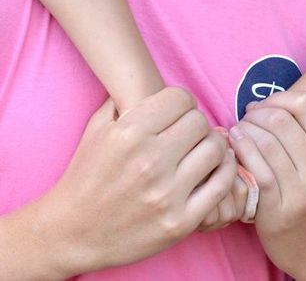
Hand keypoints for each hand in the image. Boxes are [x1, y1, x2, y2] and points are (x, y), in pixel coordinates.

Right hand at [41, 88, 235, 272]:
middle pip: (200, 121)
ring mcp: (166, 194)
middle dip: (195, 125)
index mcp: (128, 134)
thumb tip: (155, 79)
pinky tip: (216, 167)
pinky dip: (226, 171)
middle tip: (187, 135)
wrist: (71, 235)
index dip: (181, 103)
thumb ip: (125, 100)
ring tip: (200, 151)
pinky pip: (223, 183)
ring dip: (212, 146)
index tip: (176, 114)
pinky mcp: (180, 222)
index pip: (181, 98)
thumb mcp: (96, 130)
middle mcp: (149, 162)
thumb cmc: (85, 178)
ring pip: (216, 149)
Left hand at [228, 90, 305, 279]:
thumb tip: (267, 106)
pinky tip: (233, 149)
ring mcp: (301, 190)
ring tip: (237, 134)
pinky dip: (239, 152)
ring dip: (243, 131)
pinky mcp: (278, 209)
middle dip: (255, 114)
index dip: (278, 98)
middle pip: (280, 119)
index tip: (264, 107)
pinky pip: (254, 169)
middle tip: (245, 121)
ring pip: (264, 142)